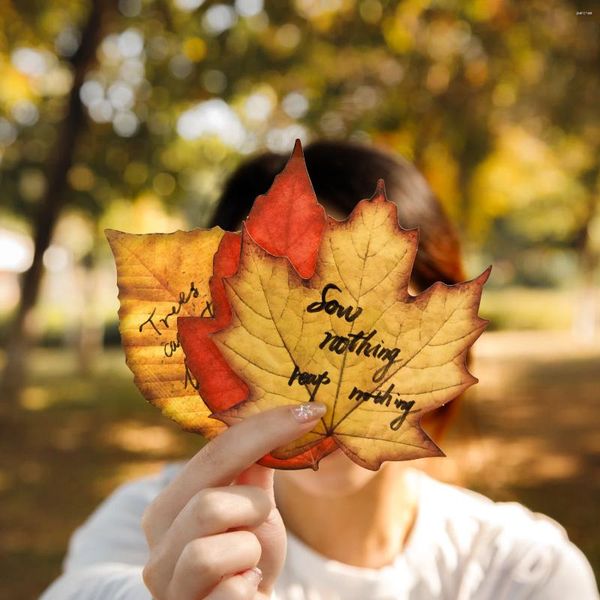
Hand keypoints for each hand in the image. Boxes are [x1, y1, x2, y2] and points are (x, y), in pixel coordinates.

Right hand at [141, 402, 325, 598]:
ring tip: (249, 562)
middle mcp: (157, 545)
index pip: (214, 454)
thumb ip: (255, 465)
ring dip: (249, 552)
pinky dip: (249, 588)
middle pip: (208, 504)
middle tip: (262, 519)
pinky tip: (245, 589)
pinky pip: (230, 594)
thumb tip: (284, 414)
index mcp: (169, 507)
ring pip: (210, 552)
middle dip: (251, 509)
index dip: (265, 430)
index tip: (310, 412)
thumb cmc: (248, 558)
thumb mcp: (253, 507)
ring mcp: (167, 586)